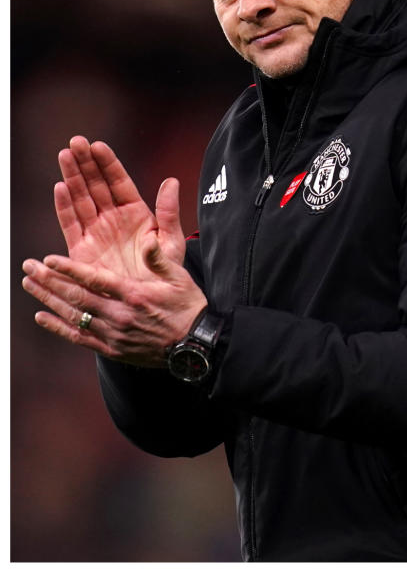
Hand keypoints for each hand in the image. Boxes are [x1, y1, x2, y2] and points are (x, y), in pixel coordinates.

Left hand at [22, 184, 205, 367]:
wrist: (196, 345)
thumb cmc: (188, 307)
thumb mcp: (179, 278)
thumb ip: (158, 259)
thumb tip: (147, 239)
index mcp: (134, 294)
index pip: (95, 279)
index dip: (69, 269)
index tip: (48, 259)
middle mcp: (119, 315)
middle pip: (76, 297)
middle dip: (49, 281)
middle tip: (29, 267)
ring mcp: (113, 334)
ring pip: (73, 316)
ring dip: (48, 300)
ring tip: (29, 285)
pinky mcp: (112, 349)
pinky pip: (79, 338)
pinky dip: (58, 328)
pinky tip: (42, 317)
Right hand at [54, 136, 185, 274]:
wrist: (151, 303)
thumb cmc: (165, 272)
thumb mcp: (171, 240)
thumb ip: (169, 211)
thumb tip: (171, 181)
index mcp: (136, 213)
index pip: (119, 182)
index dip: (108, 164)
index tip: (98, 145)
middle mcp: (113, 219)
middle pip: (96, 185)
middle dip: (85, 163)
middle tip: (75, 142)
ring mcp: (96, 232)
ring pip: (81, 199)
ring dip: (72, 177)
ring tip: (65, 155)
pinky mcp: (82, 250)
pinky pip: (71, 224)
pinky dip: (64, 207)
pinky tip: (60, 187)